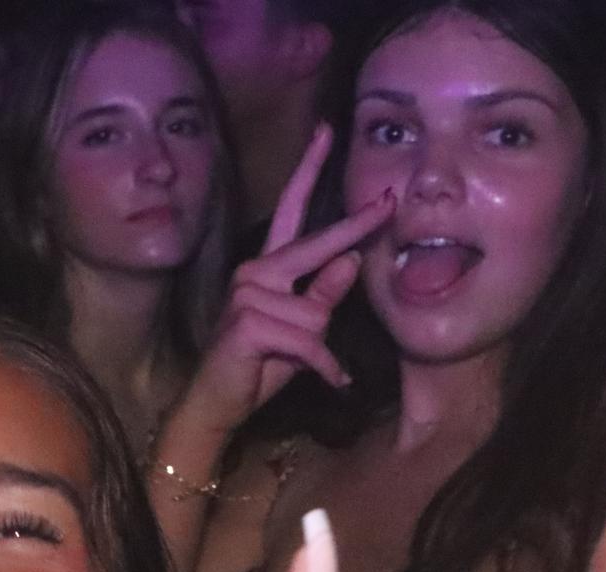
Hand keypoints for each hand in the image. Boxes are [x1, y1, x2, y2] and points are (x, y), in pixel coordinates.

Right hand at [166, 124, 392, 444]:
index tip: (327, 132)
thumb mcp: (303, 329)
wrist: (217, 405)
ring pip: (316, 313)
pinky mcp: (247, 325)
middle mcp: (254, 272)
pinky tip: (333, 383)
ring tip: (304, 366)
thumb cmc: (259, 366)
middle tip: (389, 204)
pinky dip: (325, 369)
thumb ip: (322, 296)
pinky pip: (309, 343)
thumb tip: (351, 260)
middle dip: (354, 229)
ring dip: (320, 348)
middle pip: (314, 245)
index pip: (290, 209)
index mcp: (267, 267)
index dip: (308, 170)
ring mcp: (247, 296)